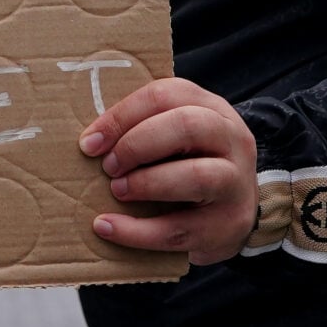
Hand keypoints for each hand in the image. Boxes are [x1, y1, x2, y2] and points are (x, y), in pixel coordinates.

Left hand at [78, 77, 258, 266]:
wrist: (236, 216)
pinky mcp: (225, 226)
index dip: (123, 115)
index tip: (90, 141)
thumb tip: (90, 139)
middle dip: (137, 144)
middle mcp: (232, 140)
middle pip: (187, 126)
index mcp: (213, 109)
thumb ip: (145, 128)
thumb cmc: (192, 167)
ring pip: (195, 176)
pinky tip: (108, 226)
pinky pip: (178, 229)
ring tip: (117, 191)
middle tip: (108, 165)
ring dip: (146, 183)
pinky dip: (137, 231)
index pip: (166, 95)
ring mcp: (235, 184)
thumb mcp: (179, 139)